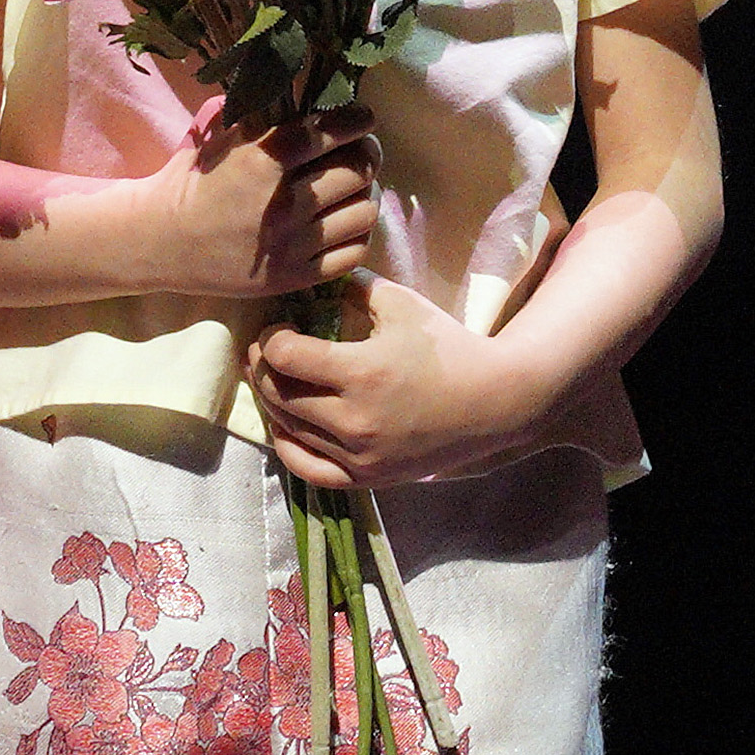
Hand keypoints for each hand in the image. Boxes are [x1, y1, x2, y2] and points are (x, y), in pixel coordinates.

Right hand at [154, 116, 383, 307]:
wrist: (162, 242)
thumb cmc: (194, 182)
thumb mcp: (221, 137)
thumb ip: (261, 112)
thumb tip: (303, 83)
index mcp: (262, 162)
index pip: (329, 133)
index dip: (357, 120)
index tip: (364, 117)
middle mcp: (283, 204)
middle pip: (357, 171)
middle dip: (367, 153)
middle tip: (361, 150)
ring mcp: (292, 245)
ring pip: (363, 211)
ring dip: (364, 193)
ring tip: (353, 188)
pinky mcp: (295, 277)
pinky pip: (353, 252)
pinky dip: (357, 233)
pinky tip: (343, 222)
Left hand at [248, 270, 552, 490]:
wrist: (493, 403)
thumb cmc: (448, 347)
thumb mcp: (401, 304)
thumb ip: (353, 286)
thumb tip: (311, 276)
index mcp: (362, 372)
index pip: (284, 356)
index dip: (270, 337)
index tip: (276, 326)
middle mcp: (354, 420)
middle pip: (278, 394)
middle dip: (262, 367)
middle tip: (265, 350)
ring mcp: (360, 455)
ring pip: (288, 430)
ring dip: (270, 402)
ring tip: (274, 380)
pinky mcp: (367, 477)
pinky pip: (308, 469)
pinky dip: (288, 446)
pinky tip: (285, 425)